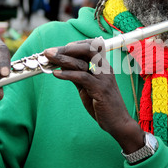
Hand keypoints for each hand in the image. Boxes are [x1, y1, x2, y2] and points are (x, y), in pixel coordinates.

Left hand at [43, 38, 144, 152]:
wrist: (118, 122)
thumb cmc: (103, 106)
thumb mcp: (88, 88)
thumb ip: (78, 76)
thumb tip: (62, 66)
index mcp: (103, 67)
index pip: (90, 47)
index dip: (74, 45)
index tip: (59, 48)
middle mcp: (105, 69)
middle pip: (86, 49)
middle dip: (66, 49)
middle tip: (49, 51)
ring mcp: (103, 78)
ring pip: (81, 63)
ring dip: (62, 59)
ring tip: (48, 58)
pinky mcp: (100, 89)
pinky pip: (82, 77)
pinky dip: (67, 74)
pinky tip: (56, 74)